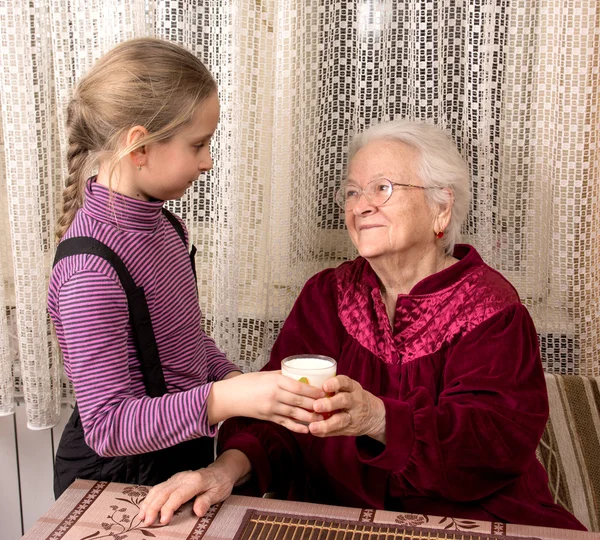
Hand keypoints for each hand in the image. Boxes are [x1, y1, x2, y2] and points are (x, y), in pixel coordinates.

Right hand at [137, 450, 249, 525]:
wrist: (220, 471)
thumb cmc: (220, 484)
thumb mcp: (218, 493)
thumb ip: (207, 501)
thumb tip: (198, 512)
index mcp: (195, 481)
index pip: (178, 495)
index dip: (169, 508)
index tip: (163, 521)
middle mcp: (183, 478)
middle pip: (164, 492)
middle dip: (153, 507)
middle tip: (147, 522)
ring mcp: (177, 477)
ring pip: (158, 489)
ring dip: (148, 503)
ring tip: (141, 517)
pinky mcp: (173, 480)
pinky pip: (158, 488)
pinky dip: (149, 498)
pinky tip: (145, 508)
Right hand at [208, 371, 325, 433]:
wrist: (230, 396)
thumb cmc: (247, 383)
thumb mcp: (265, 374)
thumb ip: (281, 375)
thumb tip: (298, 374)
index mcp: (275, 381)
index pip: (298, 386)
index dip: (313, 390)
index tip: (324, 392)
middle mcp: (274, 394)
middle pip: (299, 401)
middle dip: (315, 405)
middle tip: (329, 406)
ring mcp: (271, 407)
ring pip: (294, 414)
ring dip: (310, 418)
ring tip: (323, 419)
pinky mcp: (267, 417)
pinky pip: (285, 423)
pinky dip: (296, 427)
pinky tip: (306, 430)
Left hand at [309, 375, 385, 442]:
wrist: (375, 415)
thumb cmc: (354, 398)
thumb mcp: (349, 389)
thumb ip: (333, 389)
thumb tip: (306, 389)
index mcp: (352, 388)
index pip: (345, 382)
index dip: (335, 383)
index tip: (324, 386)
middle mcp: (355, 401)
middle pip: (344, 400)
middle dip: (329, 404)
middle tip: (316, 406)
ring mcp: (354, 416)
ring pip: (341, 420)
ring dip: (326, 424)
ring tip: (313, 427)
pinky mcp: (351, 429)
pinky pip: (337, 431)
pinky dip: (325, 432)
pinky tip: (315, 432)